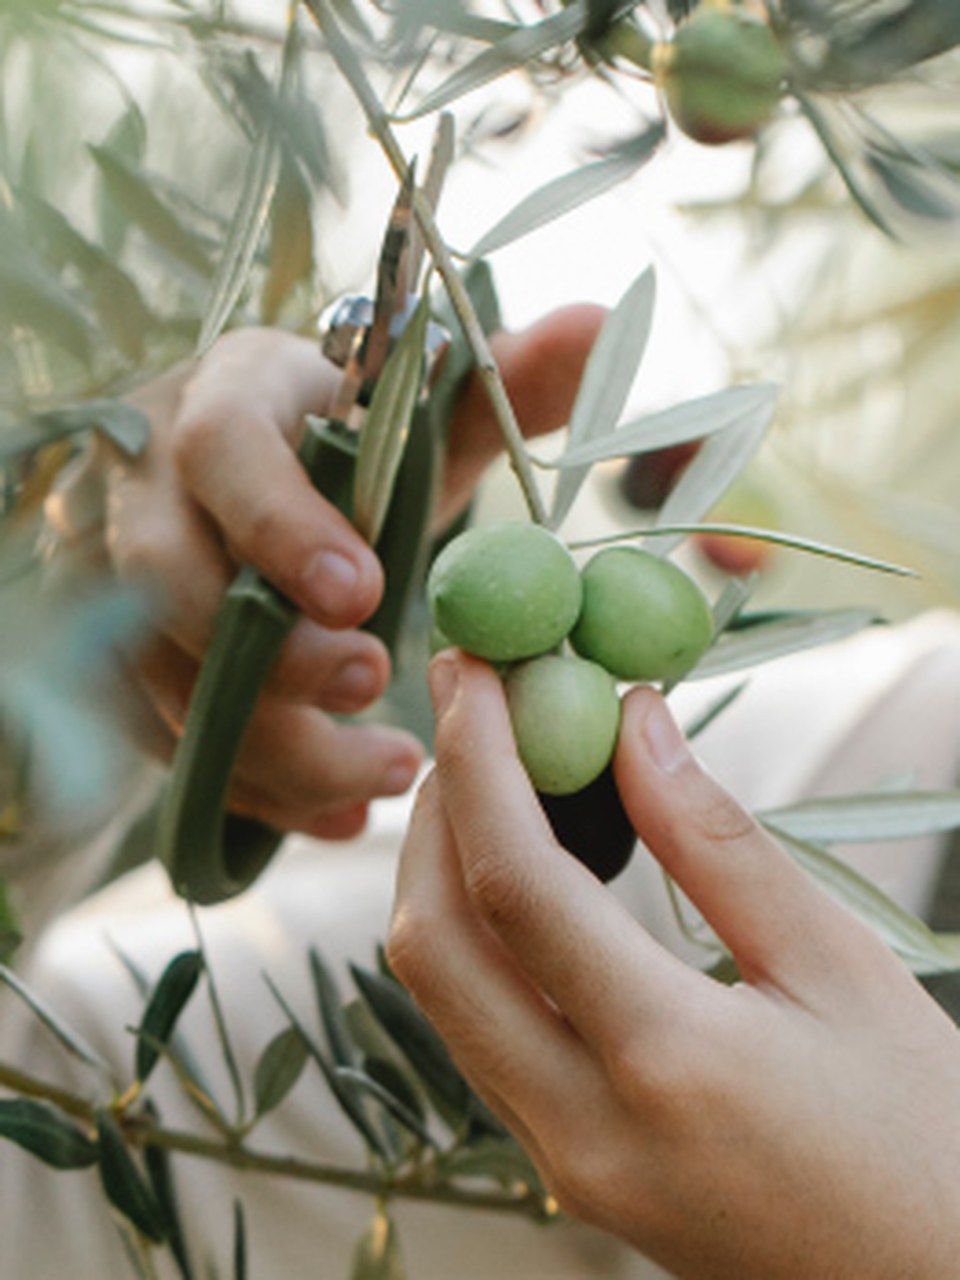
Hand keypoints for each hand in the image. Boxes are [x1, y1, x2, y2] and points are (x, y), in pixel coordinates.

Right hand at [49, 311, 602, 837]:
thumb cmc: (347, 445)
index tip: (367, 593)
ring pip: (164, 683)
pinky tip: (343, 811)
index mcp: (225, 400)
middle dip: (272, 654)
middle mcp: (149, 489)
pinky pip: (172, 745)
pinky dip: (260, 791)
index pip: (220, 448)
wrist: (257, 483)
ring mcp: (121, 585)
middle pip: (167, 583)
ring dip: (276, 746)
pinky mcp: (127, 665)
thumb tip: (600, 324)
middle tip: (376, 684)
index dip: (281, 525)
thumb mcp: (420, 413)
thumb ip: (503, 381)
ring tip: (391, 773)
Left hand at [388, 650, 959, 1278]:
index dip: (478, 760)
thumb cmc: (925, 1138)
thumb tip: (633, 722)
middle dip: (436, 810)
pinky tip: (522, 875)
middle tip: (472, 712)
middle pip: (435, 943)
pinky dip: (477, 938)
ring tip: (494, 774)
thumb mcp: (842, 969)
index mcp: (666, 1064)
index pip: (514, 886)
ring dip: (444, 872)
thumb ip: (717, 841)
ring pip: (443, 994)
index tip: (470, 669)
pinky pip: (479, 1035)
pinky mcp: (567, 1171)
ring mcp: (562, 1163)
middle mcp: (581, 1126)